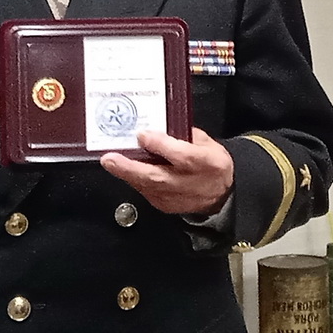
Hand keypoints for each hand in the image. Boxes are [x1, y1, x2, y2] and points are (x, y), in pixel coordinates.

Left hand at [100, 128, 233, 214]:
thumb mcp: (206, 142)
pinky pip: (145, 191)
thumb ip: (183, 134)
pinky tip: (124, 169)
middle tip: (110, 159)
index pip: (182, 156)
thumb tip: (157, 126)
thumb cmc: (212, 164)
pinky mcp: (165, 205)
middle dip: (130, 168)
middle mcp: (189, 183)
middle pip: (157, 177)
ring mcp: (176, 198)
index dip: (160, 145)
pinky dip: (134, 179)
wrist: (222, 195)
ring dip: (126, 174)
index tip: (142, 135)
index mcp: (206, 163)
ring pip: (147, 187)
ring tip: (111, 162)